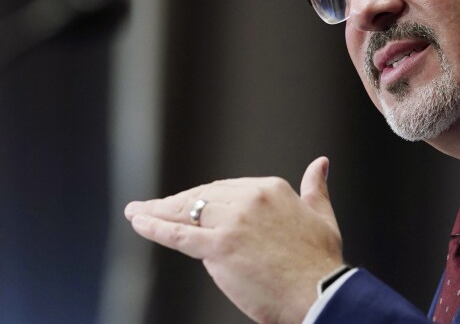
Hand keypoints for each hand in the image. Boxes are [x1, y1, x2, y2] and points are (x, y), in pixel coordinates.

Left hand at [125, 156, 343, 323]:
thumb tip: (320, 164)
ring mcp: (232, 222)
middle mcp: (248, 199)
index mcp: (269, 189)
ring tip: (138, 212)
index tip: (188, 204)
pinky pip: (178, 235)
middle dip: (175, 204)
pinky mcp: (220, 248)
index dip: (201, 199)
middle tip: (152, 208)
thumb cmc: (321, 263)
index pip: (224, 188)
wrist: (320, 294)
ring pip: (186, 213)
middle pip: (201, 198)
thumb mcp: (321, 216)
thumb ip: (315, 188)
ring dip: (157, 212)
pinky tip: (140, 222)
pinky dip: (154, 227)